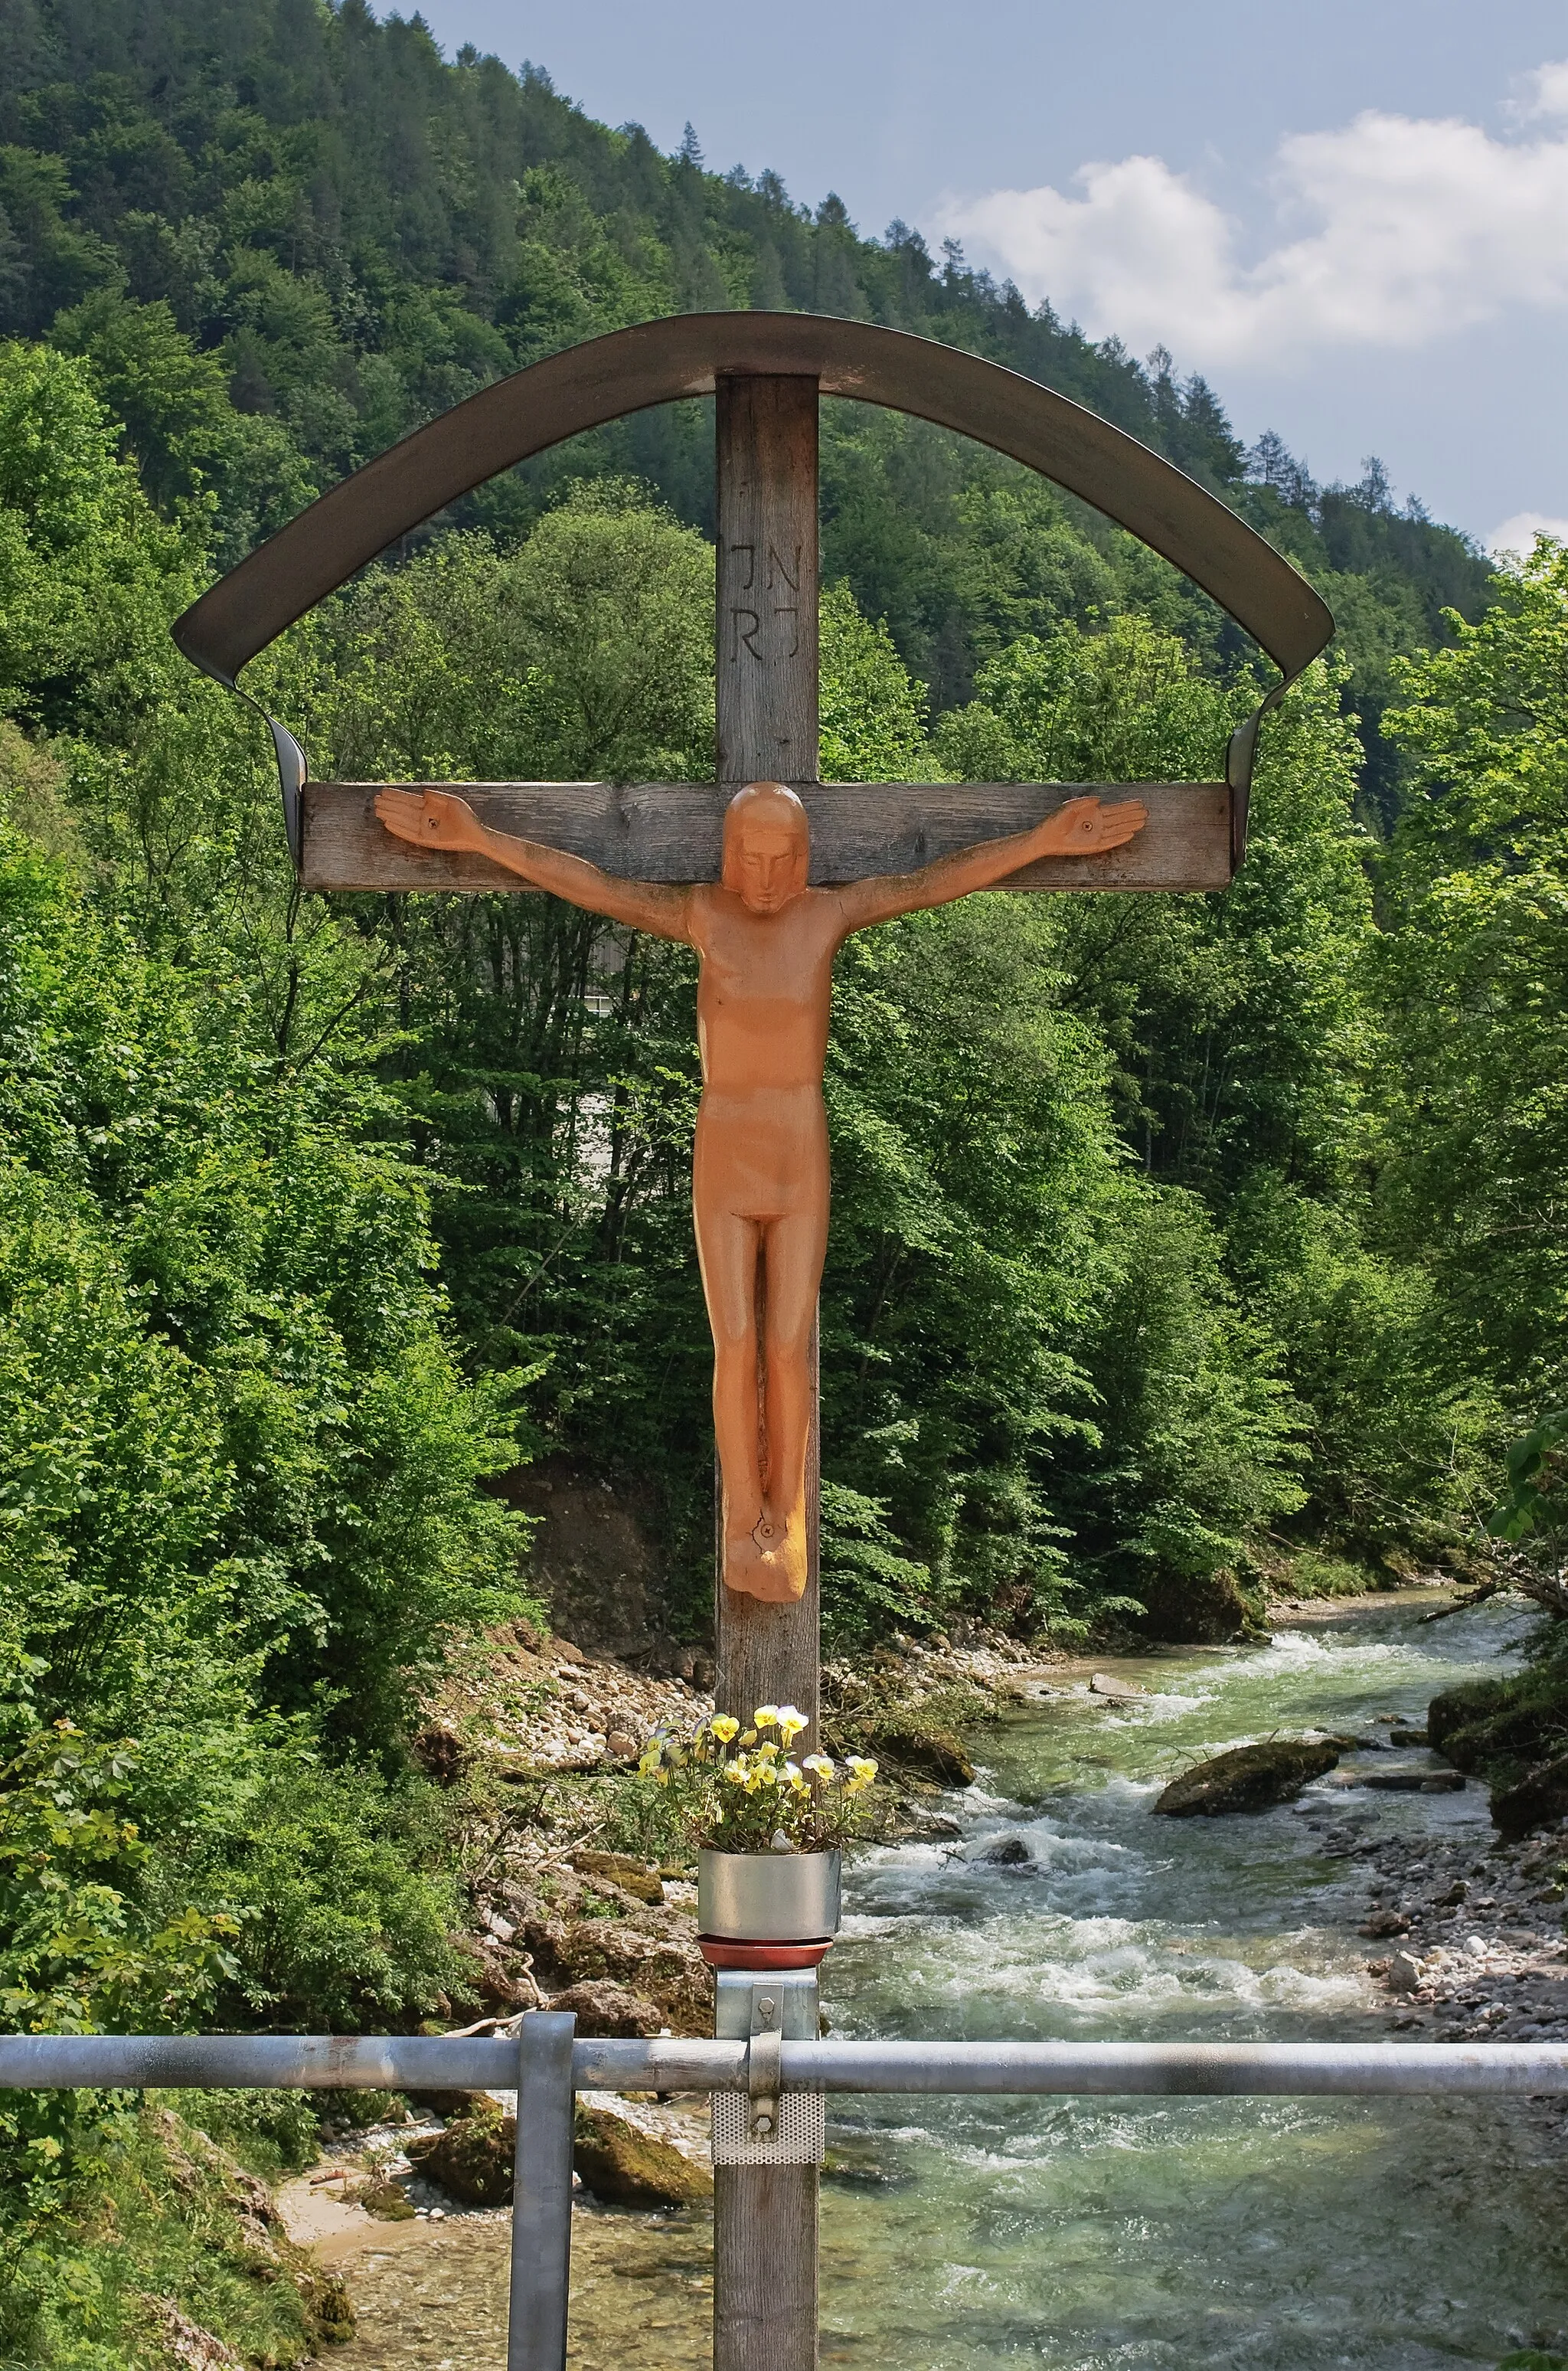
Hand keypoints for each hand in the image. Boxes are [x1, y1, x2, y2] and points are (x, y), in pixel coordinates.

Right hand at [375, 787, 487, 853]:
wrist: (476, 833)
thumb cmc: (467, 818)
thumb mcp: (452, 801)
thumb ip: (438, 796)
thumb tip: (423, 792)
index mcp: (430, 808)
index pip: (409, 801)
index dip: (396, 796)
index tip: (383, 791)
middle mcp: (425, 819)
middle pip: (403, 810)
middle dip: (389, 805)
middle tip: (375, 800)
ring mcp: (425, 830)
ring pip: (404, 822)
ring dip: (391, 816)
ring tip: (378, 811)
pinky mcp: (427, 841)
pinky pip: (410, 835)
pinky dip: (399, 829)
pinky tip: (389, 824)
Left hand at [1033, 795, 1147, 855]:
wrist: (1047, 836)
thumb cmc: (1056, 820)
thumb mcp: (1070, 806)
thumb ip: (1085, 801)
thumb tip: (1101, 799)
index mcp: (1093, 813)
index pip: (1115, 809)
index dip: (1127, 806)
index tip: (1140, 803)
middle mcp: (1097, 824)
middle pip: (1119, 819)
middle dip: (1133, 815)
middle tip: (1147, 811)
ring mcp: (1096, 835)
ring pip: (1117, 830)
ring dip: (1130, 826)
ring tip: (1143, 821)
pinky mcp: (1093, 846)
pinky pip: (1110, 842)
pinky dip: (1120, 838)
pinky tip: (1130, 834)